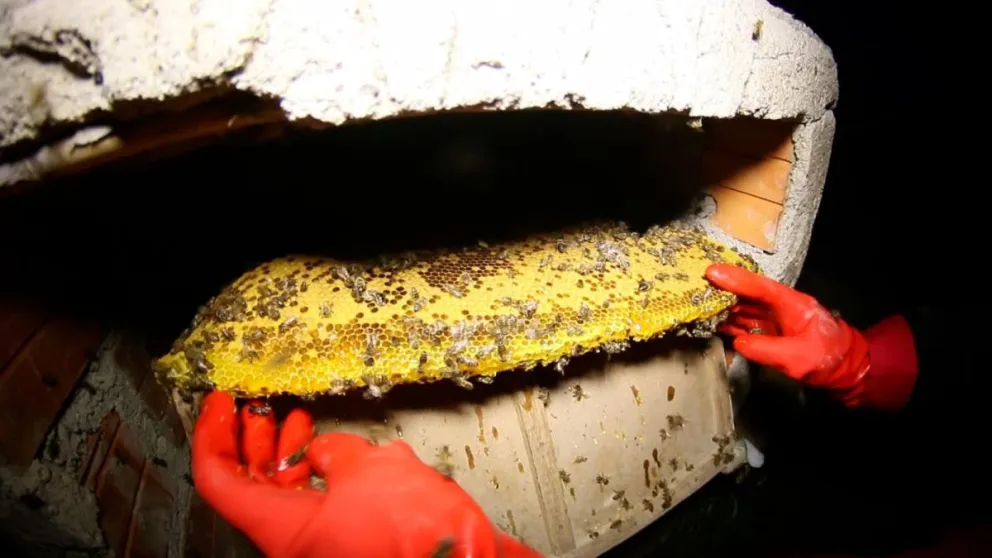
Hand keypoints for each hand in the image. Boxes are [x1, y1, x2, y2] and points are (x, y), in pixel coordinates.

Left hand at [192, 391, 542, 557]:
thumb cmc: (421, 539)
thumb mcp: (370, 472)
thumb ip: (337, 454)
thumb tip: (326, 450)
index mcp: (284, 531)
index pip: (220, 480)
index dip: (215, 434)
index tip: (220, 405)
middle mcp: (299, 545)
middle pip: (253, 489)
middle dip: (255, 442)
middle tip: (255, 411)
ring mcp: (328, 546)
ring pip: (290, 500)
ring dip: (291, 456)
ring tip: (299, 424)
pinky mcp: (358, 545)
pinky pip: (323, 509)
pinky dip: (324, 476)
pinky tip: (342, 456)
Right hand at [705, 263, 873, 406]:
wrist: (846, 370)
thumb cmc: (827, 359)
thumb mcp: (797, 358)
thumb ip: (766, 349)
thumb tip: (737, 341)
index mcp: (792, 305)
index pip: (760, 287)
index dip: (736, 279)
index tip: (712, 272)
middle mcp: (780, 307)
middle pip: (748, 293)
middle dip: (723, 288)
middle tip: (696, 284)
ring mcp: (775, 318)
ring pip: (744, 307)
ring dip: (723, 305)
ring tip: (698, 303)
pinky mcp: (770, 331)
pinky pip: (746, 322)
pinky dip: (730, 322)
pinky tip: (714, 323)